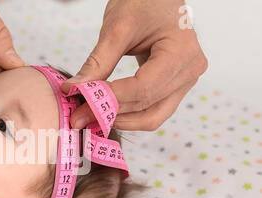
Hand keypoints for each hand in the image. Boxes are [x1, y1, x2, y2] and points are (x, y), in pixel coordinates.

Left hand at [61, 0, 207, 130]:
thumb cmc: (143, 1)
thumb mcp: (116, 28)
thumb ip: (97, 63)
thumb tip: (73, 90)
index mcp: (182, 51)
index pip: (143, 88)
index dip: (111, 100)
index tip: (82, 104)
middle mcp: (190, 70)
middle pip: (148, 106)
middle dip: (111, 113)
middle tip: (80, 117)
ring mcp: (186, 81)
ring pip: (153, 116)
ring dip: (121, 120)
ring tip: (91, 117)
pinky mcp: (176, 87)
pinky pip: (154, 110)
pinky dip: (130, 115)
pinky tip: (106, 111)